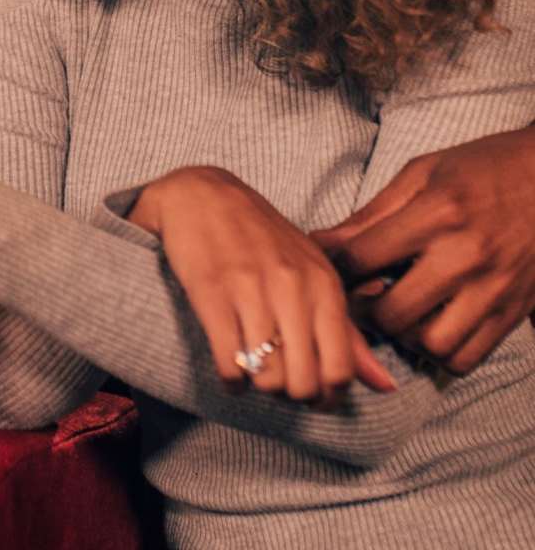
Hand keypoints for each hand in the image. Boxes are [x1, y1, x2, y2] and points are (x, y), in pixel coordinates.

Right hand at [128, 166, 395, 402]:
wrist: (202, 194)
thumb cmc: (263, 237)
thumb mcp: (313, 272)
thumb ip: (348, 331)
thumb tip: (386, 387)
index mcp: (323, 283)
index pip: (340, 370)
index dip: (326, 395)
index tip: (311, 389)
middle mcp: (292, 287)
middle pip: (303, 383)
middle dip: (291, 394)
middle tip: (280, 379)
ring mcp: (250, 291)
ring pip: (267, 379)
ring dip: (260, 386)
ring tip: (255, 369)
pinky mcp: (211, 295)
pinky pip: (229, 366)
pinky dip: (231, 382)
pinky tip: (231, 368)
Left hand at [313, 128, 534, 373]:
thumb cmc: (482, 167)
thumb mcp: (422, 173)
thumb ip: (372, 213)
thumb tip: (323, 242)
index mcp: (438, 212)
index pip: (364, 257)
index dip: (334, 267)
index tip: (330, 267)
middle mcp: (466, 255)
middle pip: (393, 313)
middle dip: (366, 311)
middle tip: (362, 296)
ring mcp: (494, 288)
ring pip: (432, 345)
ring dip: (406, 337)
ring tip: (401, 312)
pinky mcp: (514, 311)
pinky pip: (468, 358)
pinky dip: (442, 351)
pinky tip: (433, 324)